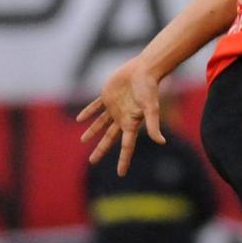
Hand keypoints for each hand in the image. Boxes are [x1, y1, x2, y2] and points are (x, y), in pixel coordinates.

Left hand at [77, 57, 165, 175]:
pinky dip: (88, 112)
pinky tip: (80, 119)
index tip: (121, 174)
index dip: (123, 160)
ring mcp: (114, 107)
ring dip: (92, 131)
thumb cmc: (149, 88)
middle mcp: (122, 117)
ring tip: (83, 140)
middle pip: (109, 138)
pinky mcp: (108, 96)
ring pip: (101, 123)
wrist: (145, 69)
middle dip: (101, 149)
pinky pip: (95, 107)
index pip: (127, 146)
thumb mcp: (151, 108)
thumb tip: (162, 142)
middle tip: (93, 161)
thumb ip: (154, 125)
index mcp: (132, 123)